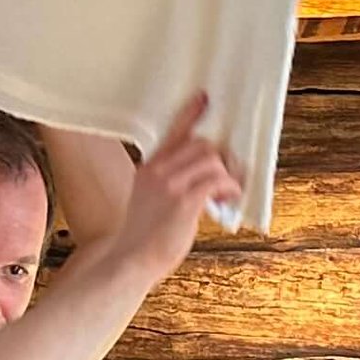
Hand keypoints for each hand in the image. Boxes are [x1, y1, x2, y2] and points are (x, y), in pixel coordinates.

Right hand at [96, 96, 243, 282]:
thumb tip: (203, 180)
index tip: (203, 98)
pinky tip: (228, 200)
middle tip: (229, 176)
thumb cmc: (143, 238)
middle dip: (221, 159)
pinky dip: (229, 189)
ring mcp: (170, 184)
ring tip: (229, 192)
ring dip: (228, 175)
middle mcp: (158, 171)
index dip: (191, 113)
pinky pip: (216, 181)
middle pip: (201, 144)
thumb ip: (168, 184)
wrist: (129, 261)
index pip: (173, 132)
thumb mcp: (149, 201)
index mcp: (149, 168)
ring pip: (212, 160)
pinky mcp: (183, 201)